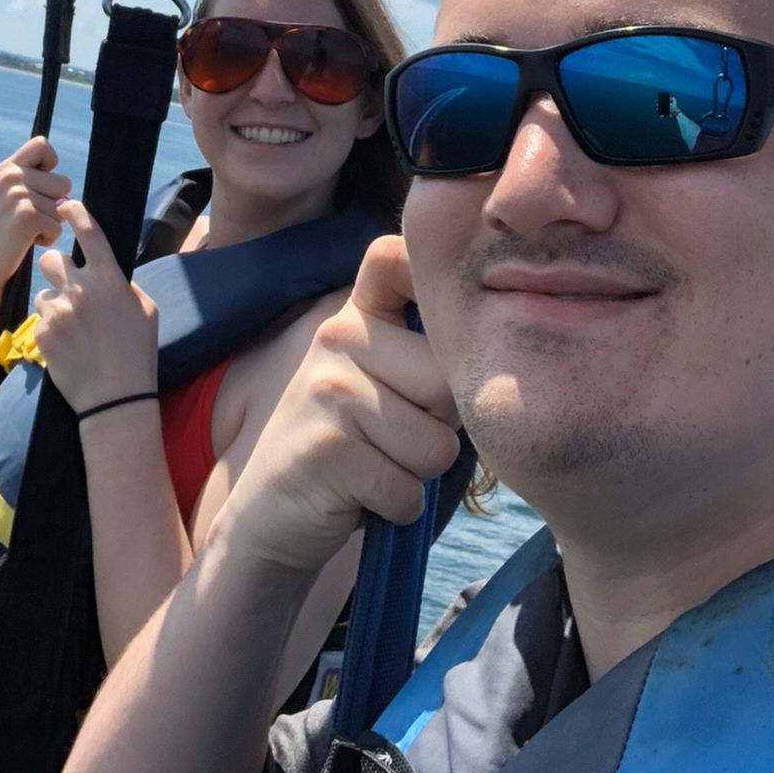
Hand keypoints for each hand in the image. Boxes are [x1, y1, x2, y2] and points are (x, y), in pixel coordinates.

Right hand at [0, 138, 71, 296]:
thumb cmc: (6, 231)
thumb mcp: (13, 195)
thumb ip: (33, 179)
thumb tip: (66, 182)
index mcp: (7, 167)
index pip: (42, 144)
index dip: (50, 164)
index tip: (40, 185)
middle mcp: (11, 176)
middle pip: (64, 182)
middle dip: (54, 204)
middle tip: (28, 217)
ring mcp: (18, 194)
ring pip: (63, 206)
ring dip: (50, 223)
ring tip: (25, 229)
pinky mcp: (26, 215)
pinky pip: (58, 225)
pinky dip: (48, 237)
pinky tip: (26, 241)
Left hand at [33, 200, 159, 412]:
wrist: (115, 399)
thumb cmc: (137, 355)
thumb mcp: (147, 312)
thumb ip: (126, 286)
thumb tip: (111, 274)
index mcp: (110, 279)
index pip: (89, 233)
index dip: (76, 213)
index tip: (67, 205)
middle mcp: (81, 290)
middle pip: (52, 259)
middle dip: (57, 269)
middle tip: (68, 286)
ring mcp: (59, 312)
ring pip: (43, 293)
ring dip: (54, 304)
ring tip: (73, 329)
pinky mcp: (42, 334)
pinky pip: (40, 320)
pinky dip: (50, 330)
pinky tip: (67, 347)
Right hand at [214, 235, 459, 574]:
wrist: (270, 515)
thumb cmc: (351, 446)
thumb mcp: (374, 380)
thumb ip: (422, 351)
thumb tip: (504, 339)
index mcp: (355, 315)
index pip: (394, 257)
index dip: (433, 274)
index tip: (449, 313)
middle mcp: (338, 337)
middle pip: (448, 382)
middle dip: (441, 428)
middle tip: (394, 438)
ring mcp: (328, 391)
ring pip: (435, 445)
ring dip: (417, 474)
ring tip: (375, 466)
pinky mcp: (327, 450)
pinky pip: (407, 489)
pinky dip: (397, 507)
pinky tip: (361, 496)